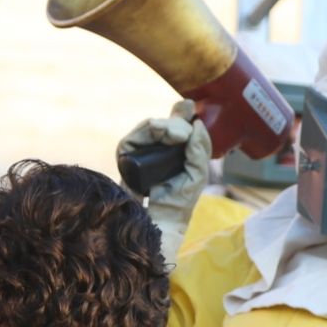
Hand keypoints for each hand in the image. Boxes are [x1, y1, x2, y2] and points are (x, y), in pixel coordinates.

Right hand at [117, 100, 212, 215]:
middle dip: (176, 122)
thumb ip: (200, 149)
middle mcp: (156, 150)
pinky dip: (145, 133)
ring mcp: (140, 153)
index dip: (181, 114)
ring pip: (149, 128)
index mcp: (175, 153)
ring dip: (165, 127)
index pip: (177, 128)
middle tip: (185, 126)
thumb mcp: (197, 174)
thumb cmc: (179, 202)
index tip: (190, 105)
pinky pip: (131, 139)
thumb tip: (196, 124)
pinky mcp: (126, 159)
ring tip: (176, 134)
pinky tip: (158, 132)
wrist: (159, 221)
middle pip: (164, 125)